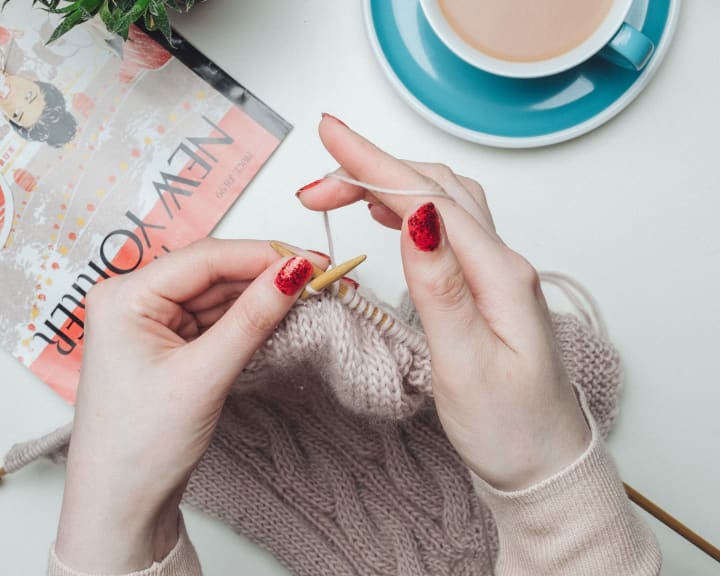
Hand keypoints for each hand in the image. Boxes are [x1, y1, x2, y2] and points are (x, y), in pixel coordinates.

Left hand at [55, 239, 321, 572]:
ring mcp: (154, 323)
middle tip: (322, 276)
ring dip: (264, 296)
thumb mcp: (203, 376)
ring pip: (220, 295)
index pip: (206, 259)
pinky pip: (218, 319)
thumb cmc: (140, 446)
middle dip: (269, 275)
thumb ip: (252, 319)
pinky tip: (281, 313)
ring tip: (311, 294)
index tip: (313, 261)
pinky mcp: (172, 344)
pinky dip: (250, 318)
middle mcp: (136, 301)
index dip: (263, 255)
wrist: (121, 505)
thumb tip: (295, 272)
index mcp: (125, 297)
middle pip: (215, 273)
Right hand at [297, 115, 590, 490]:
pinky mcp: (484, 286)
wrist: (543, 460)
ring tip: (340, 188)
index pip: (429, 198)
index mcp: (498, 275)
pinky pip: (447, 227)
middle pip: (434, 189)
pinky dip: (410, 207)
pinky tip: (388, 214)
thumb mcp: (466, 364)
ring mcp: (495, 272)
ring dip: (390, 183)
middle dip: (372, 169)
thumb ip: (441, 287)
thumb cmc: (509, 426)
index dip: (375, 164)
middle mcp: (502, 262)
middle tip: (315, 182)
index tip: (330, 134)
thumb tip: (416, 216)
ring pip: (441, 202)